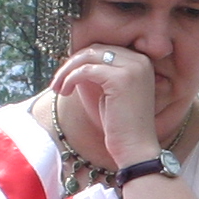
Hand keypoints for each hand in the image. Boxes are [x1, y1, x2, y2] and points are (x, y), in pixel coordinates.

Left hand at [53, 46, 161, 170]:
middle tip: (58, 82)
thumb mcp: (111, 93)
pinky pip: (86, 70)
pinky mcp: (120, 78)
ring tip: (58, 88)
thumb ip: (101, 73)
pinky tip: (65, 91)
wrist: (136, 149)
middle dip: (72, 63)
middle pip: (95, 49)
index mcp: (141, 62)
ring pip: (88, 57)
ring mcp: (132, 68)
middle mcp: (140, 60)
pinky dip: (70, 79)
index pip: (104, 49)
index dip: (82, 60)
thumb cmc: (121, 126)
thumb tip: (75, 59)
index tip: (67, 74)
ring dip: (67, 71)